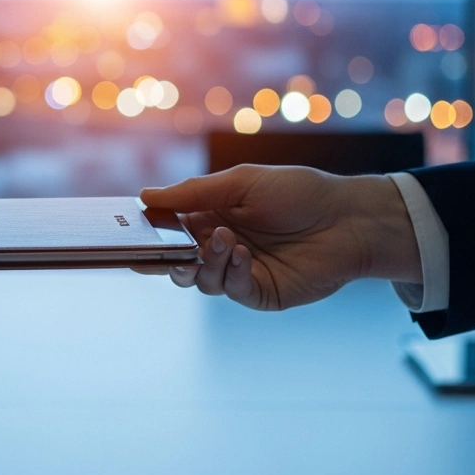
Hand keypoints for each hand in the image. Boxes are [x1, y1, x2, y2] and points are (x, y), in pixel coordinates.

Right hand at [139, 165, 420, 310]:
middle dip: (163, 256)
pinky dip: (229, 272)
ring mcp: (237, 271)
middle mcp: (218, 245)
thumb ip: (192, 192)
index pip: (166, 228)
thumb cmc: (299, 192)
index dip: (145, 231)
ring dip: (204, 260)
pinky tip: (240, 253)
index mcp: (209, 215)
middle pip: (174, 260)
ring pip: (198, 279)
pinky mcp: (258, 292)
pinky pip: (230, 289)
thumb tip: (144, 197)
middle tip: (160, 249)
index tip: (125, 231)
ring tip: (224, 239)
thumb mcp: (241, 182)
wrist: (350, 219)